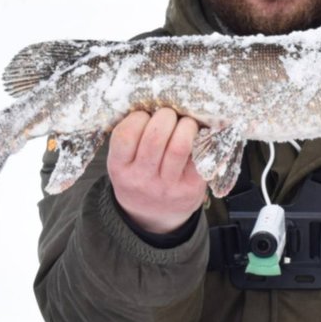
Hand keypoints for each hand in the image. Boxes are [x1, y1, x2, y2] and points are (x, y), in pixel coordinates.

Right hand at [107, 108, 206, 234]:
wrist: (153, 218)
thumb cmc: (139, 179)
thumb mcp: (123, 164)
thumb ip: (131, 140)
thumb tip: (153, 103)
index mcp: (119, 169)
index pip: (125, 135)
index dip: (138, 118)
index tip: (145, 115)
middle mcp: (142, 179)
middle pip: (155, 137)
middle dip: (165, 117)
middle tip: (169, 114)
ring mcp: (167, 185)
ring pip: (179, 146)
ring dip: (185, 125)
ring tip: (186, 122)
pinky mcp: (191, 188)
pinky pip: (199, 157)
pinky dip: (201, 140)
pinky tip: (199, 136)